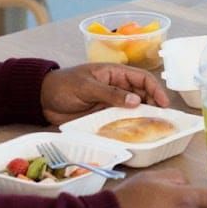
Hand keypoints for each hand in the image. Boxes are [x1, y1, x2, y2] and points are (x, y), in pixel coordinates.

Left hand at [39, 63, 168, 122]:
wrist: (43, 99)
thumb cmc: (63, 85)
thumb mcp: (87, 86)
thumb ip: (110, 93)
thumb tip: (136, 100)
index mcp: (115, 73)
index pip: (142, 78)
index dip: (155, 89)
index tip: (164, 104)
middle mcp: (117, 87)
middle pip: (142, 95)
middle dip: (154, 105)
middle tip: (163, 120)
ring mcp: (112, 103)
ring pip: (134, 109)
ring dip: (144, 117)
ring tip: (154, 128)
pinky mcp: (104, 116)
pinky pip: (121, 121)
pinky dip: (130, 126)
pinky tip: (136, 133)